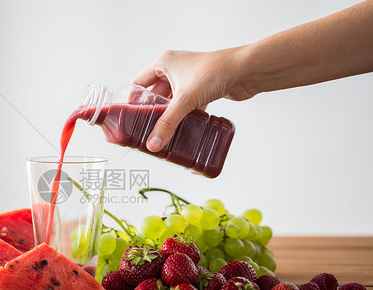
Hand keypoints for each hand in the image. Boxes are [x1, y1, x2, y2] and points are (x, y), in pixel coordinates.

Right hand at [132, 49, 253, 151]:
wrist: (247, 70)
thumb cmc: (216, 71)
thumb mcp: (185, 100)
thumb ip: (168, 123)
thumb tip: (154, 143)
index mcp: (164, 62)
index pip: (138, 82)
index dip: (131, 99)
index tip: (126, 116)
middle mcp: (175, 68)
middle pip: (155, 94)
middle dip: (150, 111)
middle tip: (143, 128)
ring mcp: (189, 79)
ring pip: (172, 101)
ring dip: (168, 115)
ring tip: (160, 132)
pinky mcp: (202, 89)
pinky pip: (187, 105)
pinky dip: (184, 116)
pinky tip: (181, 129)